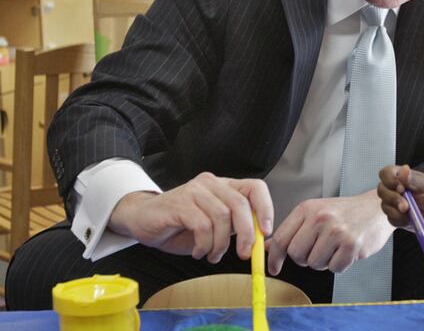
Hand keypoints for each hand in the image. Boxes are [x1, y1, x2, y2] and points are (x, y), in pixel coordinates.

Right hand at [108, 172, 273, 262]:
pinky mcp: (178, 203)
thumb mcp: (215, 226)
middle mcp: (211, 183)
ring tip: (212, 255)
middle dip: (247, 233)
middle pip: (240, 204)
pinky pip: (202, 225)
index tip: (267, 231)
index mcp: (224, 186)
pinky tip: (199, 252)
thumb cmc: (180, 225)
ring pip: (222, 217)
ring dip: (221, 244)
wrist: (142, 220)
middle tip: (244, 254)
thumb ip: (235, 227)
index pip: (255, 187)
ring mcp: (194, 191)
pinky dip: (204, 244)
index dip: (266, 208)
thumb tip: (259, 239)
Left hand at [266, 190, 394, 274]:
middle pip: (296, 255)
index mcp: (307, 208)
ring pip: (315, 264)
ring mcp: (336, 231)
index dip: (275, 257)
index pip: (281, 238)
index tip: (273, 267)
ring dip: (324, 261)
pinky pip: (335, 268)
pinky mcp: (352, 244)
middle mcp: (320, 218)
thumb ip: (292, 230)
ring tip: (334, 247)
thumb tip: (267, 247)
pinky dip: (340, 264)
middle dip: (305, 259)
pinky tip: (346, 250)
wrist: (376, 208)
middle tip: (318, 249)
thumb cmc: (344, 212)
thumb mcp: (315, 213)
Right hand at [377, 165, 423, 226]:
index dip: (389, 181)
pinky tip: (409, 217)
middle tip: (406, 205)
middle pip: (381, 191)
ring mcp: (389, 202)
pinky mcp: (392, 215)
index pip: (384, 174)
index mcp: (396, 175)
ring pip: (385, 206)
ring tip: (411, 211)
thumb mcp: (423, 184)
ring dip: (398, 211)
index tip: (401, 187)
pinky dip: (401, 220)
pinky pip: (391, 218)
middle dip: (394, 199)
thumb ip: (412, 178)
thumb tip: (404, 170)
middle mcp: (389, 188)